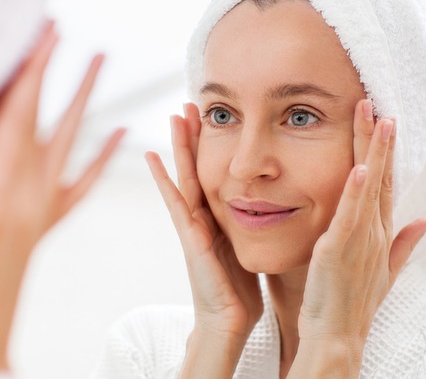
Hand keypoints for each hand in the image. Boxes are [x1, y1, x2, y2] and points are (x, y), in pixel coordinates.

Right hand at [0, 22, 124, 369]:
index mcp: (0, 203)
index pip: (17, 123)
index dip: (28, 76)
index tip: (42, 34)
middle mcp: (27, 202)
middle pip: (49, 125)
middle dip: (56, 76)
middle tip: (70, 34)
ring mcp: (38, 214)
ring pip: (70, 147)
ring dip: (85, 103)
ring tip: (100, 64)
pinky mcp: (40, 228)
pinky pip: (79, 186)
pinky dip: (99, 158)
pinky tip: (119, 136)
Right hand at [145, 103, 261, 377]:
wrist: (229, 321)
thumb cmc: (240, 290)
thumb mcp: (249, 249)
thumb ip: (253, 227)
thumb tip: (272, 206)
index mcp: (218, 218)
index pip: (215, 173)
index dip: (211, 147)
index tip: (211, 116)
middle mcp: (202, 217)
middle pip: (197, 168)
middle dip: (193, 137)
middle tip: (188, 103)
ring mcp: (192, 226)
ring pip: (185, 177)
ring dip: (178, 147)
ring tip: (174, 116)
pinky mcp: (189, 238)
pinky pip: (176, 203)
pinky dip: (163, 180)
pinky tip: (153, 158)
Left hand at [288, 99, 425, 377]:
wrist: (338, 335)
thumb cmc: (353, 301)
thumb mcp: (384, 268)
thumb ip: (405, 242)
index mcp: (380, 232)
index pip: (386, 183)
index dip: (386, 151)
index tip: (384, 119)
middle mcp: (375, 231)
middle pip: (381, 176)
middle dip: (378, 138)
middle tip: (374, 102)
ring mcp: (360, 239)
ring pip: (369, 187)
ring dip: (372, 151)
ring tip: (374, 117)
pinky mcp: (341, 248)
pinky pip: (351, 215)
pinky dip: (356, 191)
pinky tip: (361, 167)